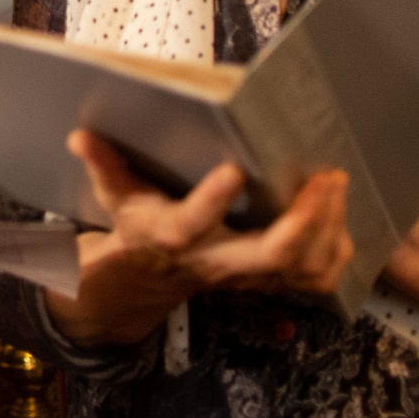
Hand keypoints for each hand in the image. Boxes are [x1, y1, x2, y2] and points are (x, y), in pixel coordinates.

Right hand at [42, 130, 353, 346]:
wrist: (153, 277)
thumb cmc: (141, 227)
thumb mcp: (115, 196)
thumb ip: (104, 164)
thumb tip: (80, 136)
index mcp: (175, 236)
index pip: (192, 224)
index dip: (212, 201)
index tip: (234, 169)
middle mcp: (217, 261)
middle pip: (271, 256)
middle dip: (305, 219)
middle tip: (325, 177)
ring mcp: (249, 277)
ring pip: (304, 269)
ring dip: (329, 230)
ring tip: (336, 185)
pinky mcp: (272, 281)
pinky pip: (318, 279)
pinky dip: (337, 250)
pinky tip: (338, 215)